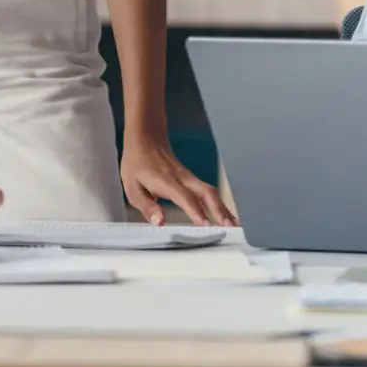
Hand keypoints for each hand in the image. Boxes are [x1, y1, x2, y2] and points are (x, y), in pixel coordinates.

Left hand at [120, 132, 236, 226]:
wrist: (145, 139)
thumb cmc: (138, 163)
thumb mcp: (132, 187)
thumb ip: (146, 206)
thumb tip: (159, 221)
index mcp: (167, 182)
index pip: (185, 197)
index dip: (196, 212)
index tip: (207, 225)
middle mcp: (182, 179)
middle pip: (206, 193)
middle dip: (219, 211)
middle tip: (229, 228)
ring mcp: (190, 178)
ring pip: (211, 192)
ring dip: (224, 209)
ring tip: (235, 226)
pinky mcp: (192, 180)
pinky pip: (209, 192)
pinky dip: (219, 204)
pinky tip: (226, 216)